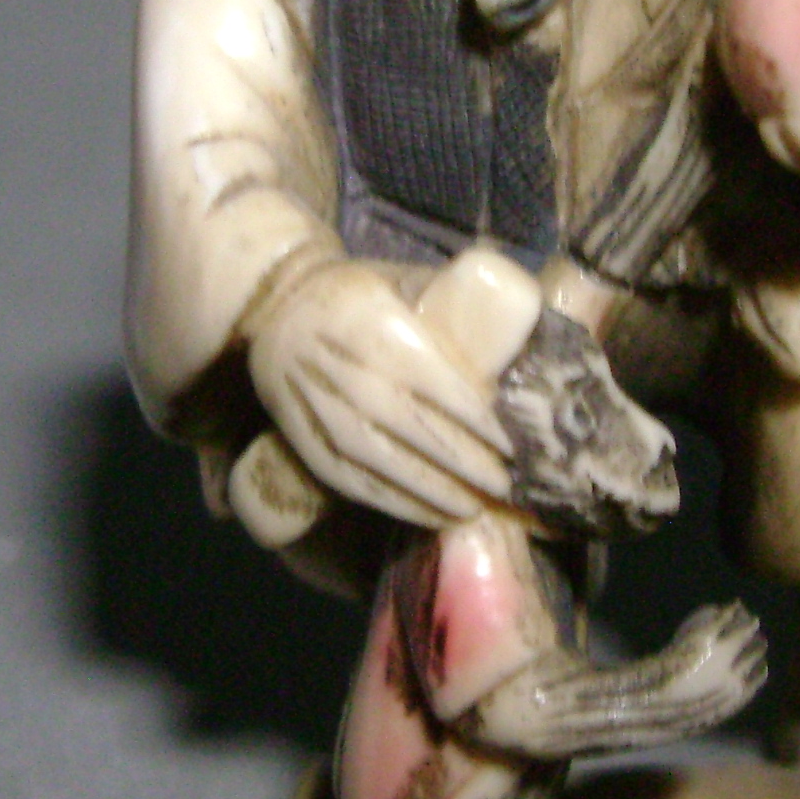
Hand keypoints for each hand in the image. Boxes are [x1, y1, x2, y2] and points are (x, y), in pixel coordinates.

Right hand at [246, 260, 511, 526]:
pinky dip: (398, 504)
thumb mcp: (405, 283)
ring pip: (386, 463)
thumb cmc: (362, 294)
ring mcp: (323, 410)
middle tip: (504, 485)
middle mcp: (347, 371)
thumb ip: (449, 316)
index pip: (435, 383)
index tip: (508, 445)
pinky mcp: (310, 440)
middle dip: (465, 464)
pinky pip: (356, 482)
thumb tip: (519, 346)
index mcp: (376, 325)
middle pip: (415, 430)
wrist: (280, 307)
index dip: (475, 421)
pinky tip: (432, 515)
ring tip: (475, 507)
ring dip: (435, 492)